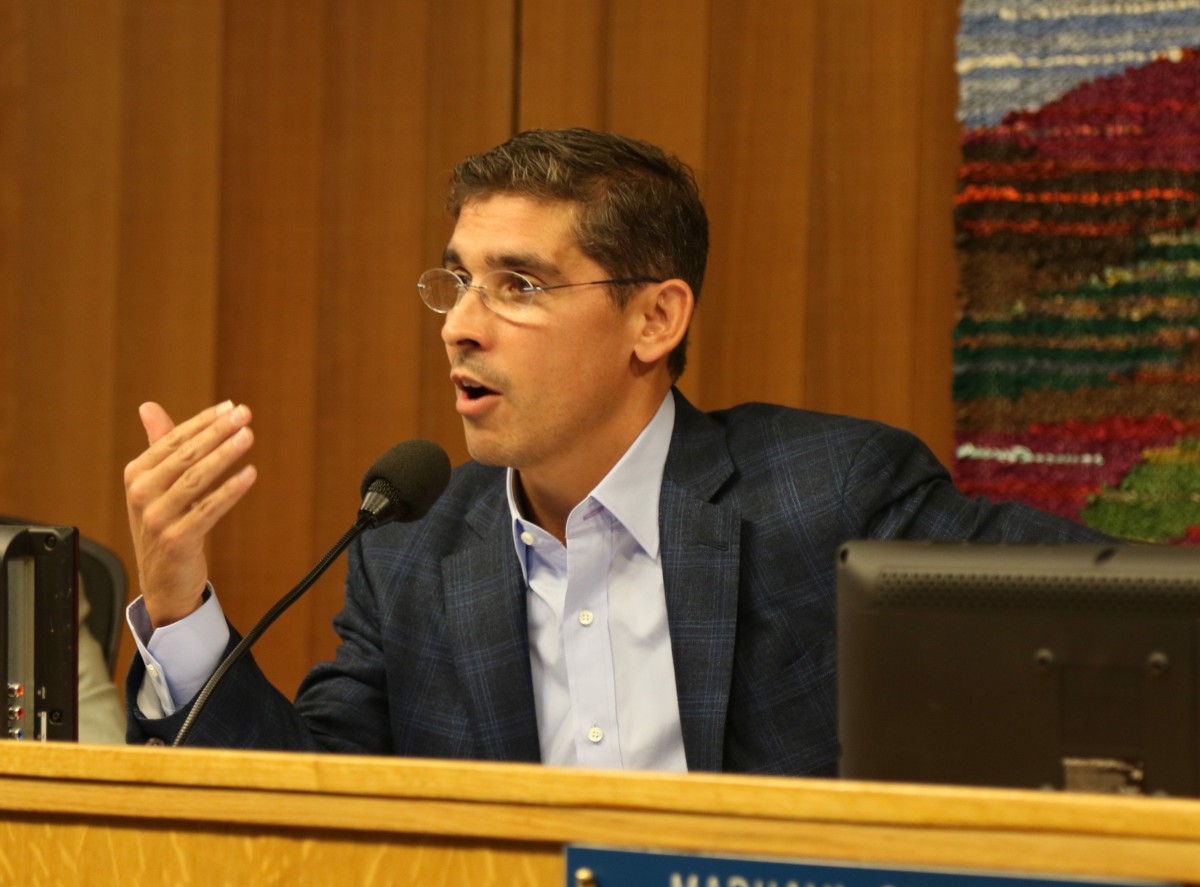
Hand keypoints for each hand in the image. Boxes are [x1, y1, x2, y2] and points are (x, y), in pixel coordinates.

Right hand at [124, 401, 257, 627]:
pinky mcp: (176, 539)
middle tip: (244, 414)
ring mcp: (156, 518)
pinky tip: (250, 474)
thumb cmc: (164, 524)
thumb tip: (148, 407)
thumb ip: (158, 446)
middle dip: (217, 432)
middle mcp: (141, 494)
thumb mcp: (156, 485)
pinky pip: (208, 509)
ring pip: (196, 478)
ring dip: (225, 454)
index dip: (204, 422)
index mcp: (136, 474)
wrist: (162, 580)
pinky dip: (230, 490)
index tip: (231, 407)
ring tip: (248, 436)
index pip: (173, 440)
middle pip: (185, 455)